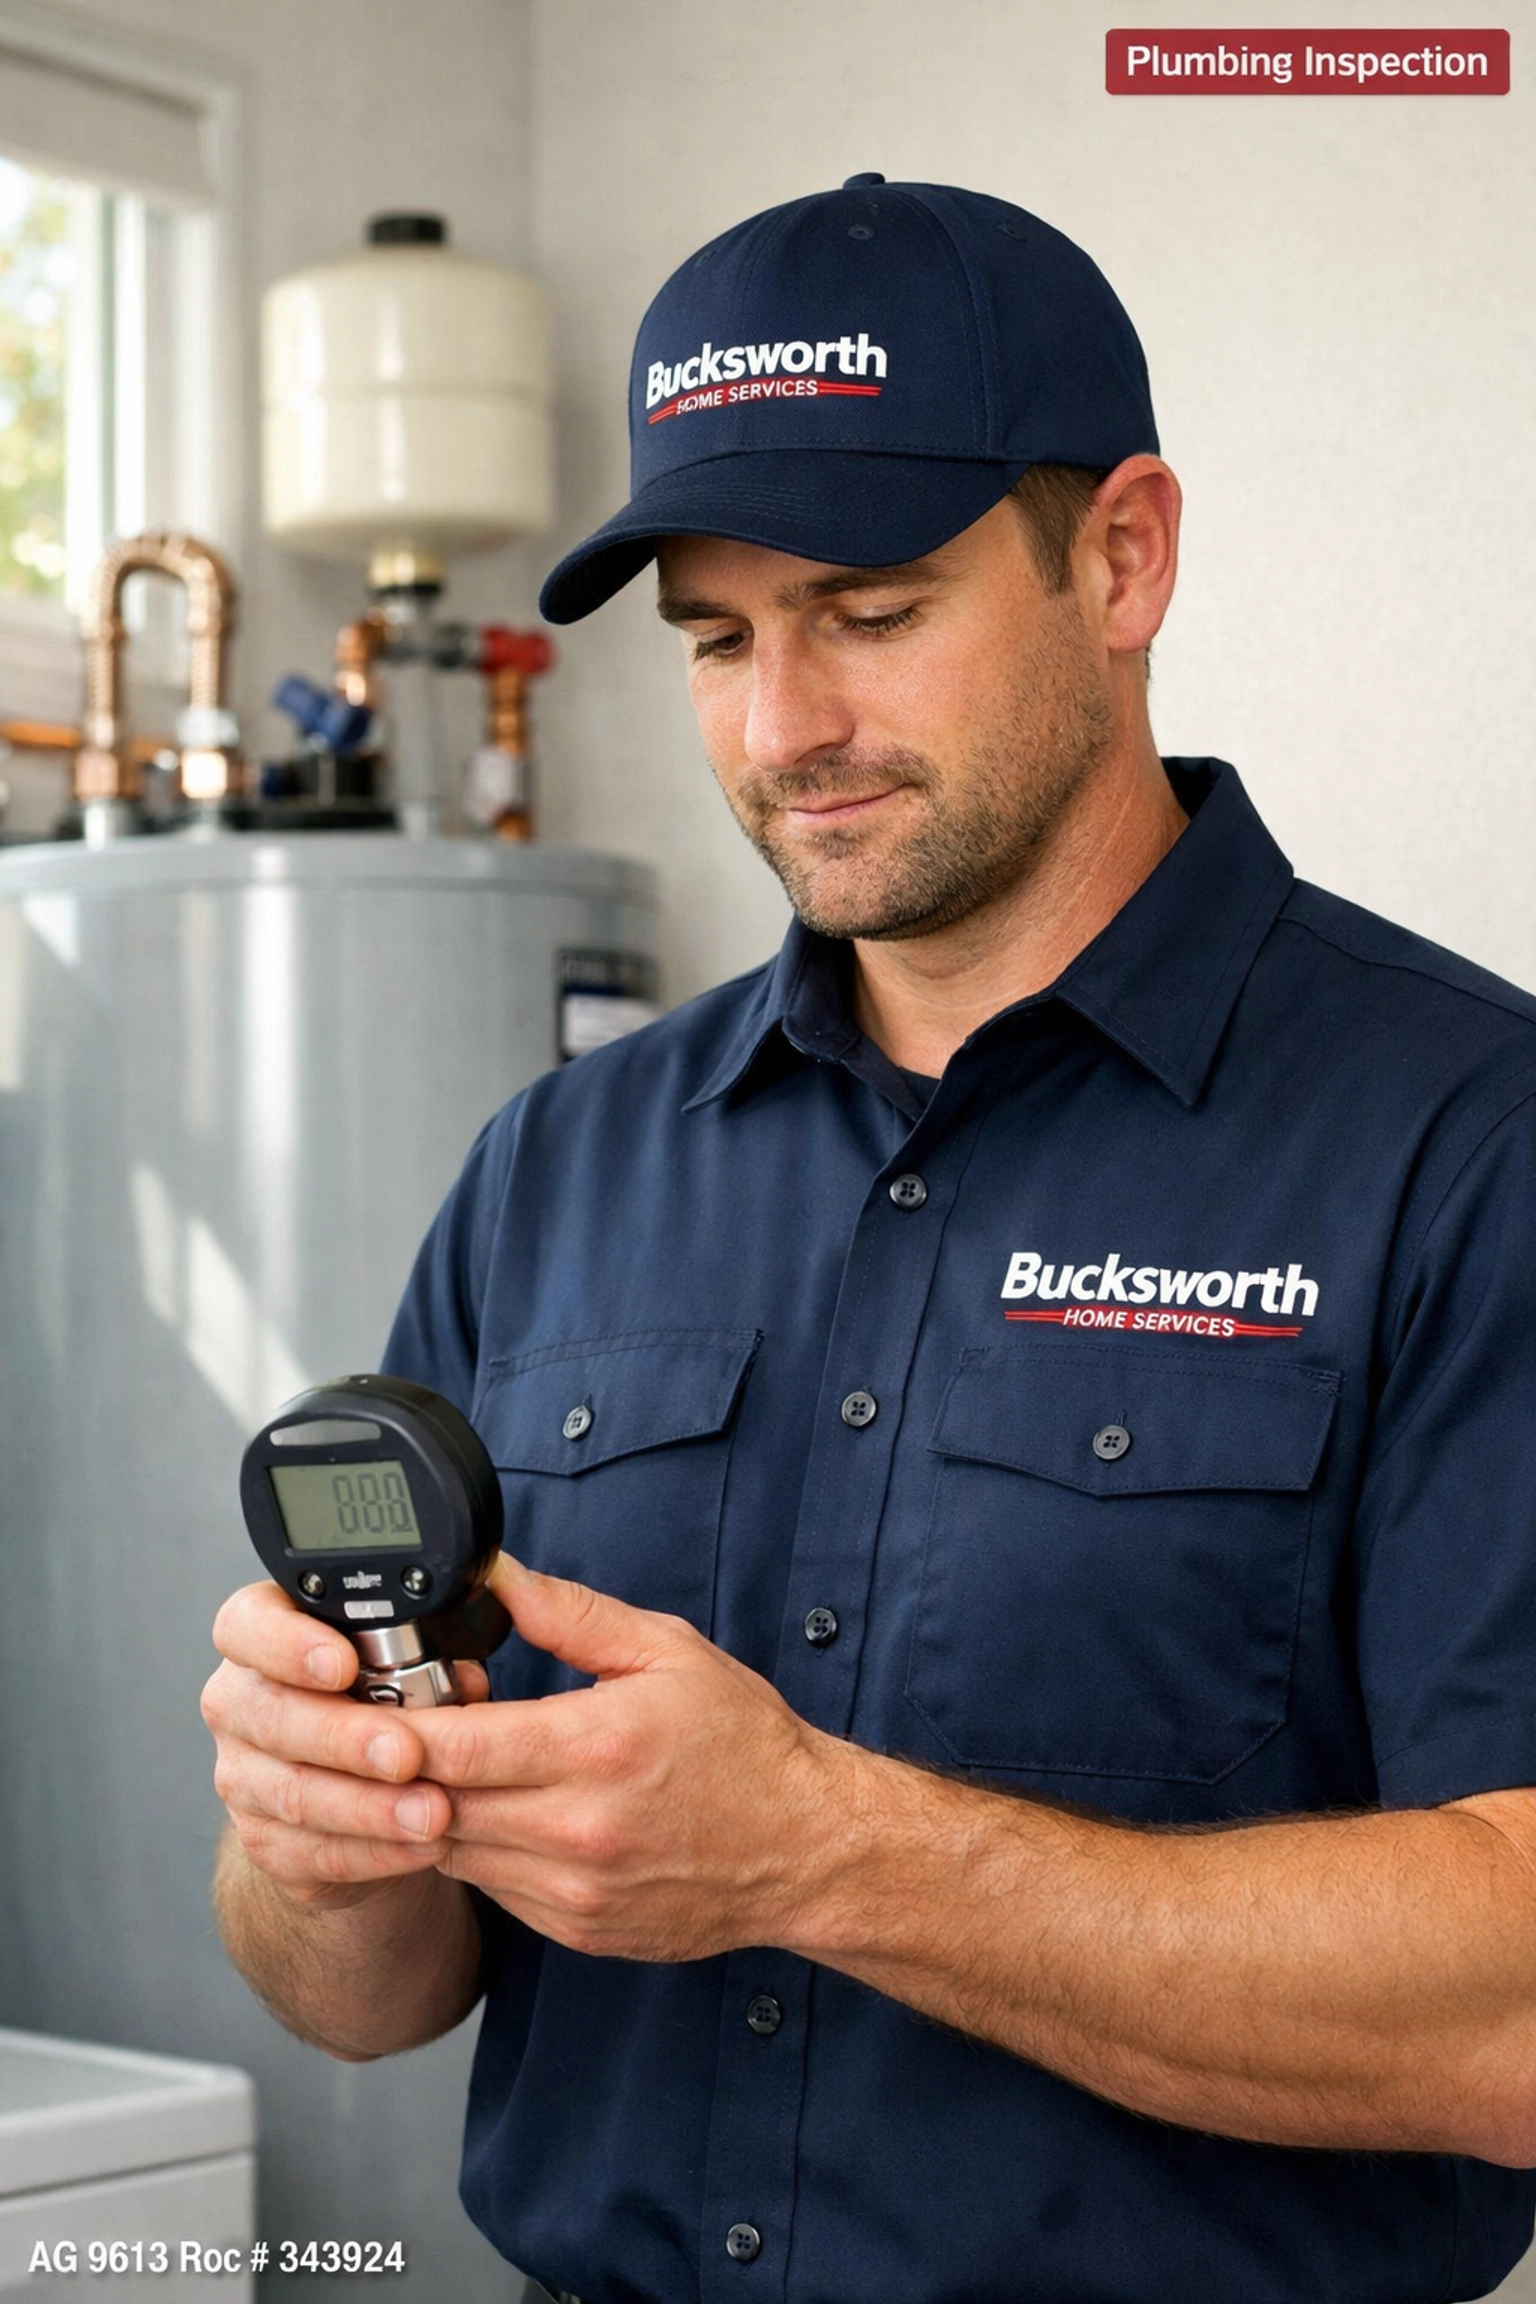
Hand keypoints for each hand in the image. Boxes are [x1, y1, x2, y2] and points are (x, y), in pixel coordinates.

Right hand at [201, 1581, 488, 1909]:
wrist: (351, 1783)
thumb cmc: (375, 1699)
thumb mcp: (398, 1661)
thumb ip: (422, 1657)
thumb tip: (466, 1682)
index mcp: (261, 1635)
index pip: (247, 1626)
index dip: (288, 1644)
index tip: (344, 1664)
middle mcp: (239, 1703)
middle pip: (273, 1716)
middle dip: (346, 1737)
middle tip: (408, 1753)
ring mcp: (242, 1775)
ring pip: (295, 1793)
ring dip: (370, 1806)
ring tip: (433, 1811)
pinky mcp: (263, 1839)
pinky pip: (312, 1851)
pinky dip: (374, 1851)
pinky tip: (421, 1845)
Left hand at [411, 1557, 853, 1960]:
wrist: (807, 1848)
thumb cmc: (744, 1745)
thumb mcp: (666, 1651)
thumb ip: (569, 1613)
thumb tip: (497, 1577)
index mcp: (596, 1748)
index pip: (452, 1747)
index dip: (394, 1728)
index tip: (370, 1703)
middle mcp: (579, 1830)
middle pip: (433, 1806)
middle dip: (396, 1771)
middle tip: (386, 1732)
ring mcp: (575, 1890)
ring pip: (451, 1855)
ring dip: (427, 1814)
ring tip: (433, 1770)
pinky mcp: (576, 1928)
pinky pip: (490, 1890)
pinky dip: (476, 1851)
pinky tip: (492, 1814)